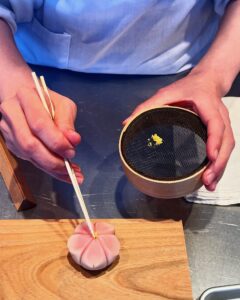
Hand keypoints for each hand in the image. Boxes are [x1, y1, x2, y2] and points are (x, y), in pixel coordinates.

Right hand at [0, 85, 82, 182]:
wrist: (26, 100)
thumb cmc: (48, 101)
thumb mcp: (63, 105)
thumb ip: (67, 122)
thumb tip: (73, 141)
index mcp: (25, 97)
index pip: (39, 124)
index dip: (56, 141)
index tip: (71, 151)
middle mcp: (11, 114)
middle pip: (29, 144)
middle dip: (52, 160)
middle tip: (70, 166)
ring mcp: (9, 131)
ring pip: (28, 155)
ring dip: (51, 168)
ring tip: (71, 173)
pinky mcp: (11, 144)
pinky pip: (30, 160)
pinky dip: (48, 169)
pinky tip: (63, 172)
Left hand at [123, 71, 234, 190]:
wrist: (207, 80)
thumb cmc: (187, 87)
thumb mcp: (165, 93)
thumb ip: (147, 106)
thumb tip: (126, 123)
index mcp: (207, 104)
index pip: (215, 123)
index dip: (214, 140)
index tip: (211, 156)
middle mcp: (220, 115)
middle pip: (226, 140)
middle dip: (218, 162)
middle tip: (207, 179)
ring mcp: (224, 124)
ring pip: (228, 147)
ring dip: (220, 167)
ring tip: (209, 184)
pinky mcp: (223, 131)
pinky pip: (226, 148)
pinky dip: (220, 164)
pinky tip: (212, 177)